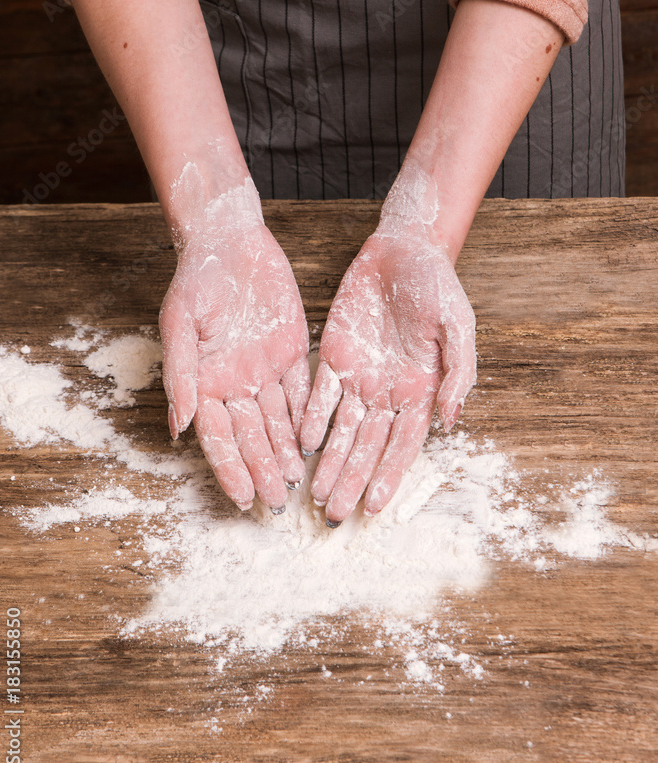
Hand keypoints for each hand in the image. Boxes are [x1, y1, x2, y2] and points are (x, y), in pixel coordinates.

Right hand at [159, 197, 310, 512]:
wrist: (231, 239)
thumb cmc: (196, 278)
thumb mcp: (181, 322)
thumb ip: (181, 374)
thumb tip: (178, 426)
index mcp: (204, 383)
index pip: (218, 437)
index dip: (230, 468)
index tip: (242, 499)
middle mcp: (235, 384)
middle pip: (251, 436)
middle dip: (263, 470)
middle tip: (278, 502)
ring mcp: (266, 370)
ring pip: (279, 422)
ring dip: (288, 452)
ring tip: (300, 483)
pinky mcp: (293, 352)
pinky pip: (304, 392)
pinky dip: (309, 419)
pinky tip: (319, 443)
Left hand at [299, 227, 475, 524]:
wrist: (403, 248)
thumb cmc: (438, 285)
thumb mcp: (458, 324)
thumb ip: (458, 372)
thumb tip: (450, 420)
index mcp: (421, 390)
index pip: (402, 444)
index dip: (389, 475)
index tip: (374, 507)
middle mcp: (388, 392)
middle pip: (367, 446)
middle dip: (351, 481)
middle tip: (333, 514)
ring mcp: (359, 376)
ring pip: (341, 429)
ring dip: (329, 462)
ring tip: (314, 495)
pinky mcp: (333, 354)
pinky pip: (319, 395)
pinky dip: (311, 420)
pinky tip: (302, 445)